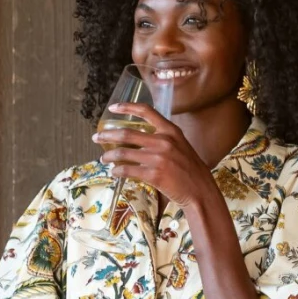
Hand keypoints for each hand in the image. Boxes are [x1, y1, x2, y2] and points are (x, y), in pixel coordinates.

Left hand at [96, 103, 218, 210]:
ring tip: (103, 159)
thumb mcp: (181, 146)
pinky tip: (114, 173)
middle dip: (107, 135)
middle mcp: (164, 141)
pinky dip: (118, 171)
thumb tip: (141, 139)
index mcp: (171, 131)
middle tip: (96, 138)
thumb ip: (164, 139)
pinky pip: (128, 170)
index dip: (127, 107)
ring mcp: (158, 158)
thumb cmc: (191, 170)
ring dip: (110, 156)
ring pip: (124, 153)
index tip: (112, 108)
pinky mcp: (154, 175)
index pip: (146, 111)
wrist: (200, 191)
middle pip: (127, 134)